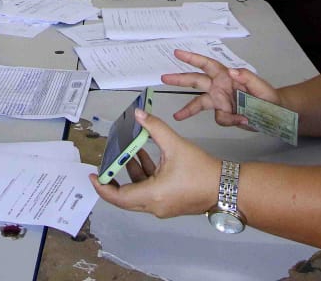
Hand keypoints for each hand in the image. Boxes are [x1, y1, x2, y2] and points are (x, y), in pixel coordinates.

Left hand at [88, 109, 219, 218]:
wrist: (226, 186)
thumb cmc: (202, 170)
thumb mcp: (175, 145)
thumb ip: (155, 127)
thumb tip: (139, 115)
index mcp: (152, 195)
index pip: (118, 197)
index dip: (103, 187)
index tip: (93, 175)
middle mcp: (155, 205)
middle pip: (125, 197)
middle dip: (114, 179)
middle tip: (104, 166)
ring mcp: (163, 206)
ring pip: (138, 193)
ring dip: (131, 174)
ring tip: (129, 152)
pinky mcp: (170, 203)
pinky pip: (150, 192)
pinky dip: (144, 177)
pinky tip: (145, 157)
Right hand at [161, 49, 281, 128]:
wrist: (276, 116)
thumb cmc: (270, 98)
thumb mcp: (262, 87)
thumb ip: (247, 77)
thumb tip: (231, 71)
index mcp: (227, 76)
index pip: (207, 65)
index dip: (192, 58)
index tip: (178, 53)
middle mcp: (220, 87)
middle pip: (196, 81)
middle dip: (180, 79)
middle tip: (164, 77)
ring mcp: (221, 101)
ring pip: (199, 103)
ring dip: (188, 109)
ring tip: (178, 115)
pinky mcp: (224, 113)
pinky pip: (219, 118)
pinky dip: (229, 120)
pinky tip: (242, 120)